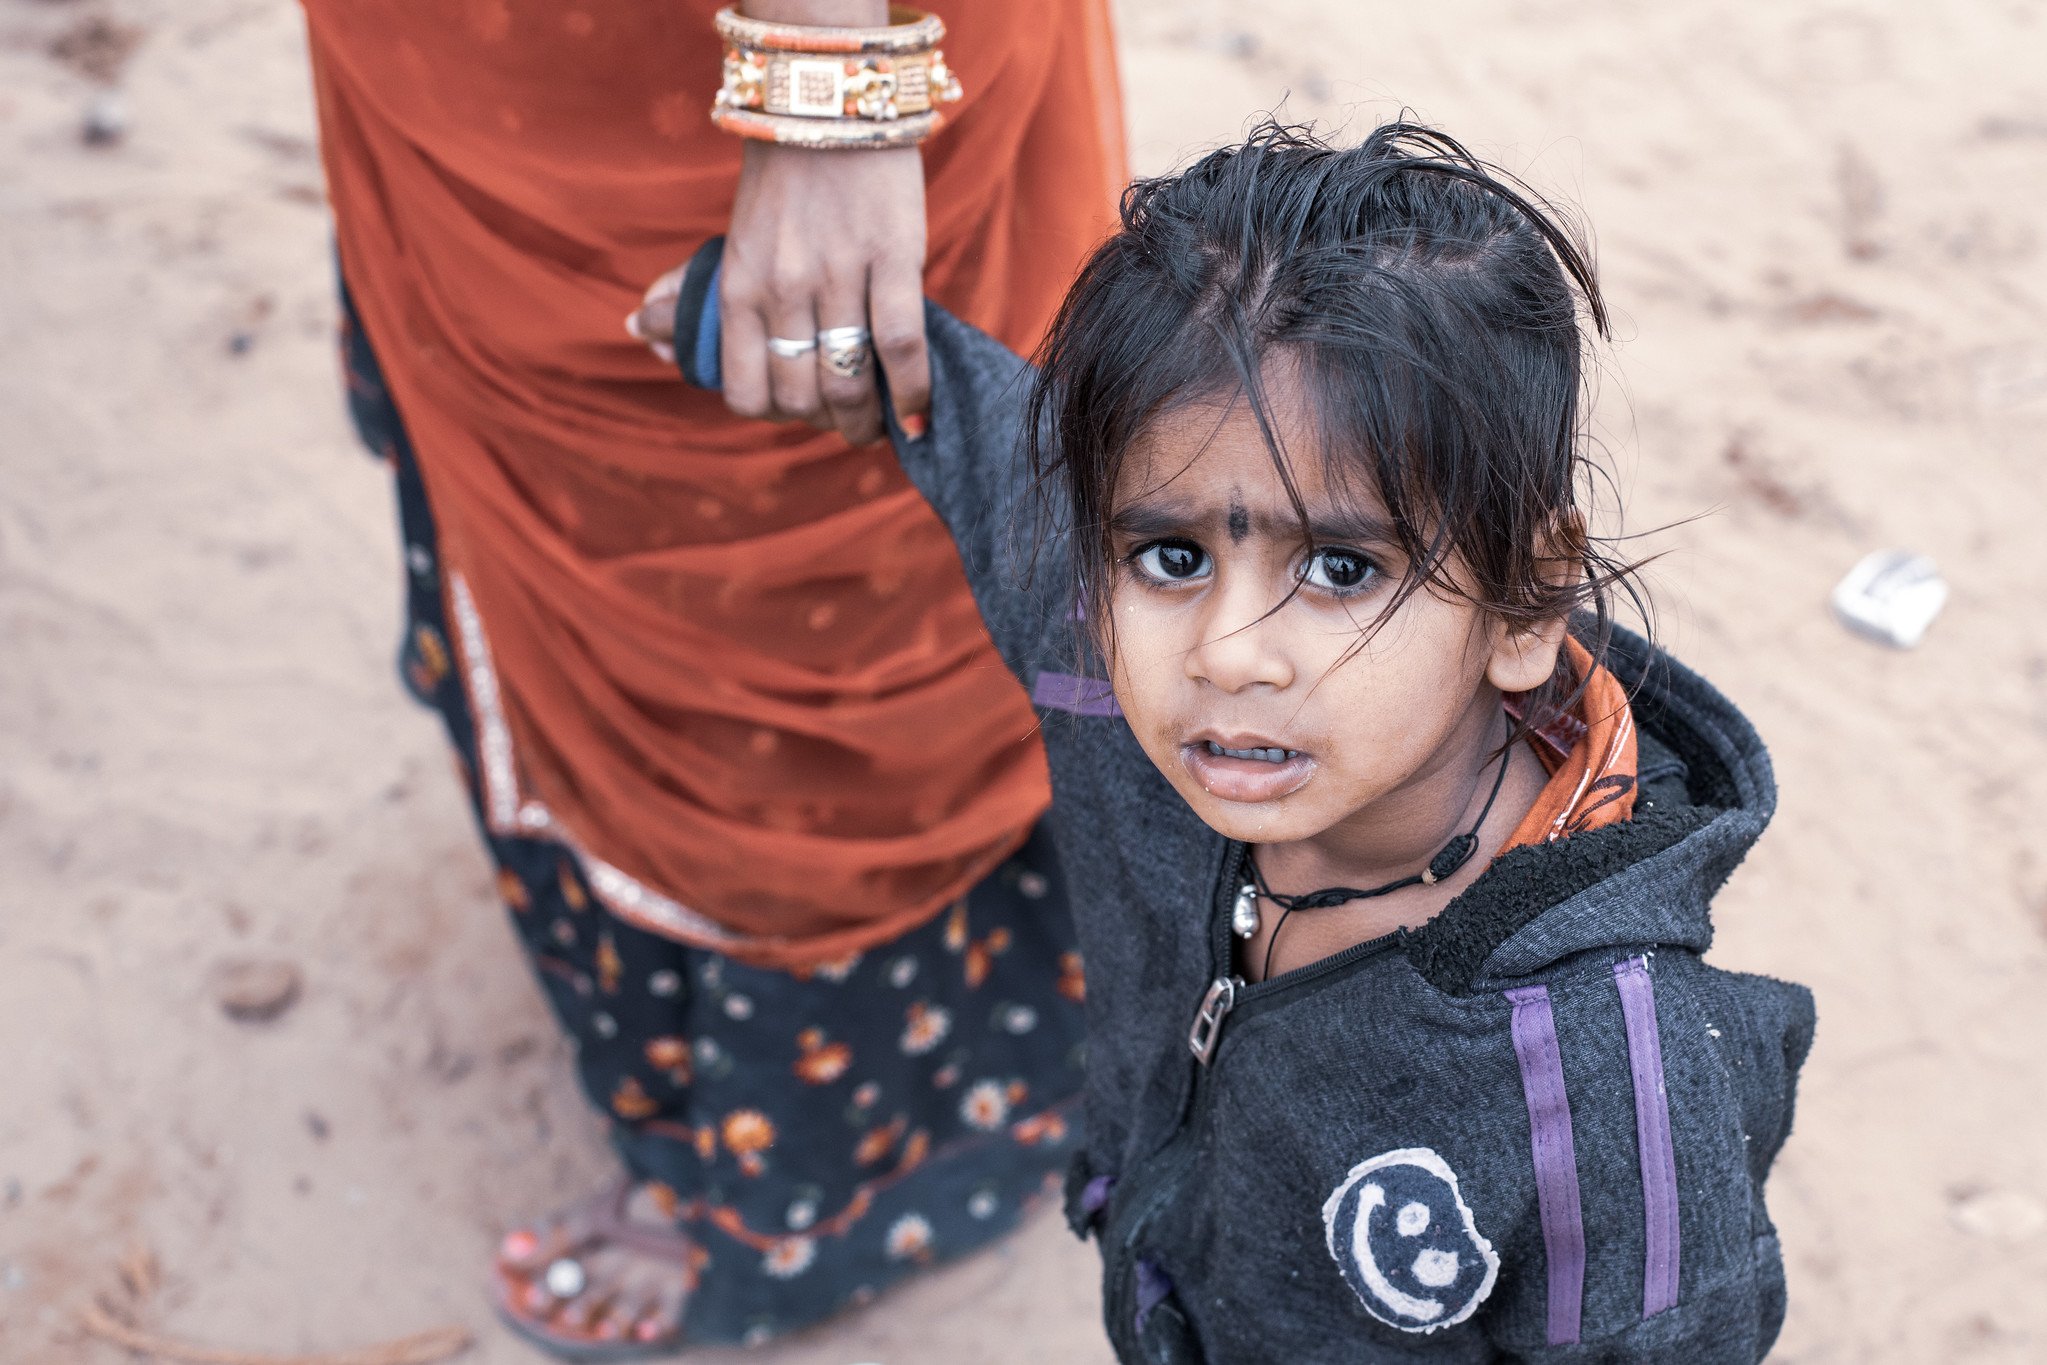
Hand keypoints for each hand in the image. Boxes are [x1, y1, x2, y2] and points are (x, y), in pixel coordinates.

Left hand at [630, 140, 926, 445]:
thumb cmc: (781, 183)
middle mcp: (782, 288)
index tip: (798, 411)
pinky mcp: (892, 260)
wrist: (829, 106)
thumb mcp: (729, 240)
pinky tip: (917, 415)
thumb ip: (685, 290)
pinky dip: (912, 394)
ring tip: (881, 423)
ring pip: (849, 382)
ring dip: (867, 420)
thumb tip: (636, 330)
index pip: (746, 392)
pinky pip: (901, 346)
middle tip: (847, 419)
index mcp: (738, 287)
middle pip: (801, 396)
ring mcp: (838, 275)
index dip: (775, 415)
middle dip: (826, 423)